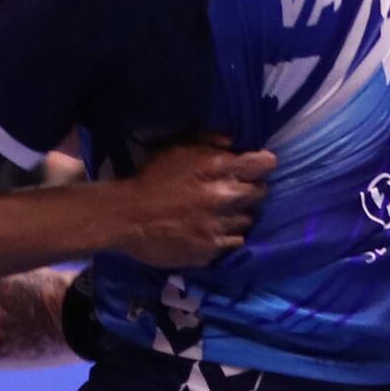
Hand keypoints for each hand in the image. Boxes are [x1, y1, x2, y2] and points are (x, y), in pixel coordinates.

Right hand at [102, 140, 272, 264]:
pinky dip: (227, 236)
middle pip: (260, 193)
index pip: (264, 164)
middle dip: (250, 190)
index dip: (263, 164)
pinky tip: (213, 231)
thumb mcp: (177, 147)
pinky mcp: (211, 250)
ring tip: (221, 214)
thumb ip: (209, 141)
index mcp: (218, 167)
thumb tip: (235, 143)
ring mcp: (220, 226)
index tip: (258, 167)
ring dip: (239, 215)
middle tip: (235, 191)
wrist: (125, 217)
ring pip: (248, 219)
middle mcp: (225, 196)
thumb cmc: (150, 178)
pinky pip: (234, 243)